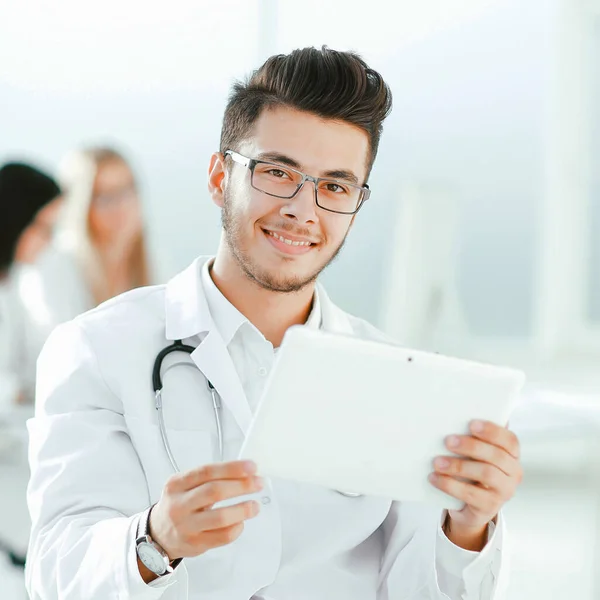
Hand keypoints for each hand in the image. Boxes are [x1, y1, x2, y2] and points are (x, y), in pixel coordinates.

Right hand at [150, 460, 262, 560]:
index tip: (252, 467)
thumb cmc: (179, 504)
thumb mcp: (185, 485)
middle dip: (242, 486)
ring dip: (243, 509)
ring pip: (220, 517)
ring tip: (255, 505)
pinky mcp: (195, 544)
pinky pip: (222, 536)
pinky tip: (241, 522)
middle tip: (258, 483)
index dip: (232, 468)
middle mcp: (179, 505)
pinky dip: (237, 528)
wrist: (158, 534)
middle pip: (214, 492)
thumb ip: (209, 478)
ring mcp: (186, 526)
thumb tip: (244, 472)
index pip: (207, 472)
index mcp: (177, 484)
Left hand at [429, 420, 521, 547]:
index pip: (510, 440)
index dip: (492, 431)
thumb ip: (473, 438)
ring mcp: (504, 492)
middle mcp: (513, 473)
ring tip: (437, 462)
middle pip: (496, 456)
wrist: (470, 505)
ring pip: (485, 474)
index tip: (472, 424)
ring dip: (459, 466)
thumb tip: (453, 419)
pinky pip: (471, 494)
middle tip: (448, 441)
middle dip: (471, 446)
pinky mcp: (489, 507)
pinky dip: (450, 485)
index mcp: (512, 455)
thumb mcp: (476, 454)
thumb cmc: (473, 470)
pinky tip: (434, 478)